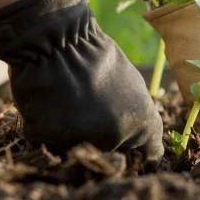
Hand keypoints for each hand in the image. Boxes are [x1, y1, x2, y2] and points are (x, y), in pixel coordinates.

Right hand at [0, 0, 163, 169]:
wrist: (57, 43)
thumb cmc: (98, 58)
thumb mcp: (133, 84)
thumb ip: (138, 116)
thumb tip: (140, 139)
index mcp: (141, 125)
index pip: (150, 156)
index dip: (141, 154)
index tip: (134, 150)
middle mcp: (115, 139)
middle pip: (113, 154)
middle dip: (106, 140)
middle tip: (93, 112)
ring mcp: (82, 142)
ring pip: (81, 152)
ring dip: (76, 137)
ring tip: (70, 105)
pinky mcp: (50, 141)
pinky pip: (52, 144)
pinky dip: (50, 130)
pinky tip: (51, 106)